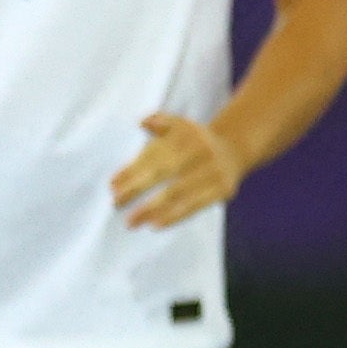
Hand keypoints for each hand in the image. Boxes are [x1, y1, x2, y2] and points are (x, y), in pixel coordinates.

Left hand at [111, 112, 242, 229]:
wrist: (234, 150)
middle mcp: (202, 150)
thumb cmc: (193, 142)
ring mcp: (214, 171)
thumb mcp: (179, 125)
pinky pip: (196, 205)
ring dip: (153, 208)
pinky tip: (156, 224)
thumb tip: (142, 123)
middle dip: (138, 189)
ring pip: (179, 192)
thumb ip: (159, 123)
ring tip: (132, 222)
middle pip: (165, 172)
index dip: (133, 170)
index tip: (113, 187)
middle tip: (116, 204)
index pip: (155, 154)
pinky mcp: (224, 189)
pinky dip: (175, 216)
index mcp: (188, 134)